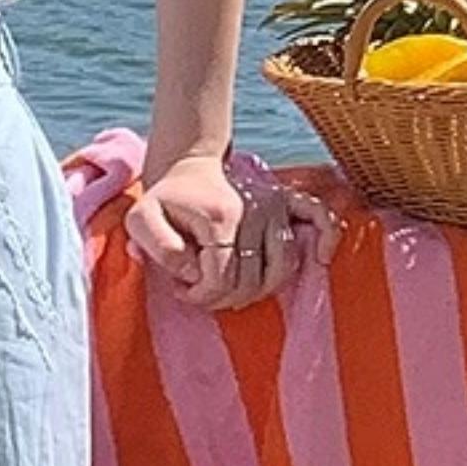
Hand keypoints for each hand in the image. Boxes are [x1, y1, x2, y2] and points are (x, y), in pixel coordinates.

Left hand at [125, 151, 338, 310]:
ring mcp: (275, 204)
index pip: (223, 277)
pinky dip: (326, 238)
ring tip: (232, 290)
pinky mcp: (288, 200)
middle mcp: (256, 209)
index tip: (182, 290)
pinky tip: (320, 259)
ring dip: (259, 290)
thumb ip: (159, 248)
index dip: (202, 295)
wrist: (186, 167)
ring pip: (283, 267)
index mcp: (221, 217)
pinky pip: (320, 218)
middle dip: (223, 298)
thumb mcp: (140, 221)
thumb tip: (193, 271)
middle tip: (201, 292)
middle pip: (253, 280)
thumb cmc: (164, 200)